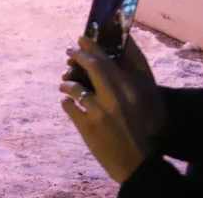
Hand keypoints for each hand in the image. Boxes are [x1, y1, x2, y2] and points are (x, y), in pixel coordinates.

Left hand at [60, 36, 155, 183]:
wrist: (137, 164)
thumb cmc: (137, 132)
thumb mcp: (134, 106)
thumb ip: (121, 87)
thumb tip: (102, 66)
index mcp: (128, 92)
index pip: (107, 62)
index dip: (91, 48)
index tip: (81, 39)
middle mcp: (114, 98)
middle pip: (92, 68)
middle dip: (78, 56)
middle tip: (69, 52)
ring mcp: (99, 112)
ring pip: (74, 87)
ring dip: (67, 84)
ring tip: (65, 85)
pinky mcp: (87, 126)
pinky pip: (68, 106)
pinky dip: (66, 103)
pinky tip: (68, 103)